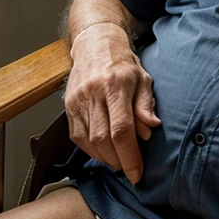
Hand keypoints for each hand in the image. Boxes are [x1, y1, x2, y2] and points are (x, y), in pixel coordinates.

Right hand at [64, 22, 160, 182]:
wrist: (94, 44)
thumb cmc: (123, 64)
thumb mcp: (143, 78)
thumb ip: (146, 105)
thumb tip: (150, 130)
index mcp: (115, 85)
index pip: (121, 129)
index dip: (130, 156)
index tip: (137, 174)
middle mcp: (93, 93)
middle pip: (103, 139)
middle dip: (119, 161)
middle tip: (130, 169)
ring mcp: (77, 100)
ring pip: (89, 141)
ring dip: (105, 158)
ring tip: (119, 161)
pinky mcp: (68, 106)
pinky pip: (78, 137)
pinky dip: (92, 150)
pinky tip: (104, 152)